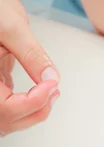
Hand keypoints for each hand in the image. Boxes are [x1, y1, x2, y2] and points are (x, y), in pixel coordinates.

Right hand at [0, 0, 59, 136]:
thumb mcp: (13, 26)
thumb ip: (32, 54)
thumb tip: (51, 79)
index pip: (5, 108)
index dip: (32, 101)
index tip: (52, 85)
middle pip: (6, 120)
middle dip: (35, 110)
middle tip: (54, 89)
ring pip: (7, 119)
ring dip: (32, 112)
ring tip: (51, 91)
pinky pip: (9, 108)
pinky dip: (27, 107)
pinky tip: (42, 91)